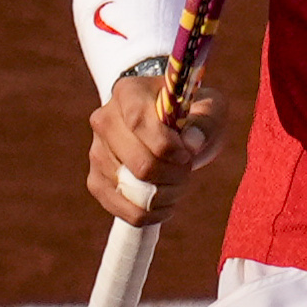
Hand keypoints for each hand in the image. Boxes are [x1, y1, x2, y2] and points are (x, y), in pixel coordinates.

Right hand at [85, 57, 226, 226]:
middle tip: (187, 169)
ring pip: (134, 190)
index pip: (139, 122)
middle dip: (174, 175)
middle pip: (140, 164)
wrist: (164, 128)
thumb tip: (191, 144)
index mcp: (128, 93)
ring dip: (167, 195)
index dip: (167, 146)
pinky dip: (151, 214)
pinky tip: (165, 203)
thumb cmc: (189, 116)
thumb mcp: (209, 108)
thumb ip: (207, 122)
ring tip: (178, 182)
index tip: (188, 154)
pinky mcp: (97, 181)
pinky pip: (125, 210)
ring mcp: (97, 152)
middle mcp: (104, 120)